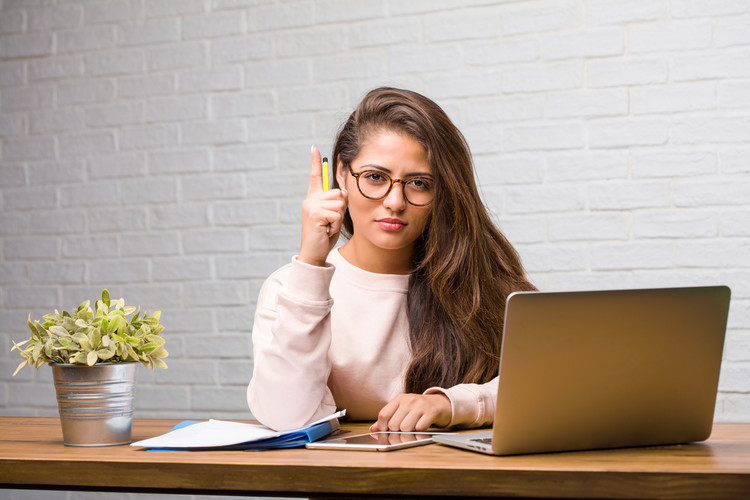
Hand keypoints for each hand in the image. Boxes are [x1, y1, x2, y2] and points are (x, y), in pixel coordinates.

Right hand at [298, 146, 347, 266]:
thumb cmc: (325, 235)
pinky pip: (336, 214)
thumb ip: (336, 203)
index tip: (314, 148)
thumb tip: (343, 191)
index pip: (315, 176)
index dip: (315, 162)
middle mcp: (310, 199)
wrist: (314, 253)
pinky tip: (326, 230)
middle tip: (330, 222)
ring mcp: (311, 206)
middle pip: (338, 194)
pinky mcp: (314, 214)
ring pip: (339, 204)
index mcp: (314, 198)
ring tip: (328, 227)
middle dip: (341, 209)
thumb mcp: (333, 216)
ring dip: (338, 218)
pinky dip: (335, 225)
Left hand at [369, 393, 451, 431]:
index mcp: (399, 399)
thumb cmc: (418, 408)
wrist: (440, 403)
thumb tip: (373, 429)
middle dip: (397, 431)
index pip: (383, 415)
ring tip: (413, 428)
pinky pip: (419, 428)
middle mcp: (409, 400)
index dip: (382, 427)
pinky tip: (422, 426)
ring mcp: (420, 405)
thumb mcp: (402, 409)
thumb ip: (387, 418)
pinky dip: (419, 432)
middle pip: (393, 424)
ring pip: (405, 428)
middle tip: (403, 429)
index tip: (386, 432)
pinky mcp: (431, 412)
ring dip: (408, 432)